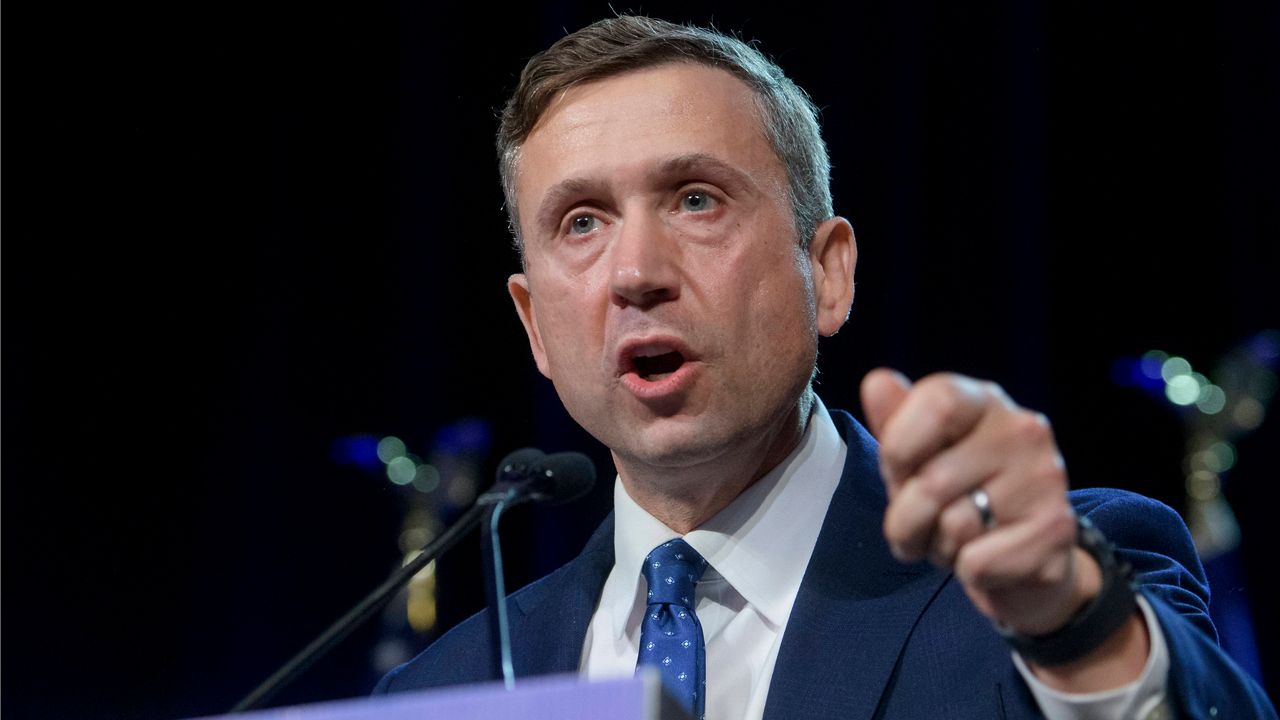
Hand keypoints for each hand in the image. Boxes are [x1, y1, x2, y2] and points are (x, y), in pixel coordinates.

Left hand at [860, 368, 1096, 635]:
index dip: (900, 448)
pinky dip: (968, 574)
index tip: (898, 473)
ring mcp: (1046, 479)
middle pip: (932, 480)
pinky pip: (977, 564)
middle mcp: (1023, 430)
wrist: (1022, 561)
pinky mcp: (1056, 531)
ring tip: (957, 541)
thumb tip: (877, 381)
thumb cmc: (959, 498)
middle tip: (922, 527)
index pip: (937, 401)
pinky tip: (987, 562)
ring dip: (938, 548)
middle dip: (905, 520)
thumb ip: (895, 422)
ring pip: (954, 526)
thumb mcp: (917, 458)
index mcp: (984, 401)